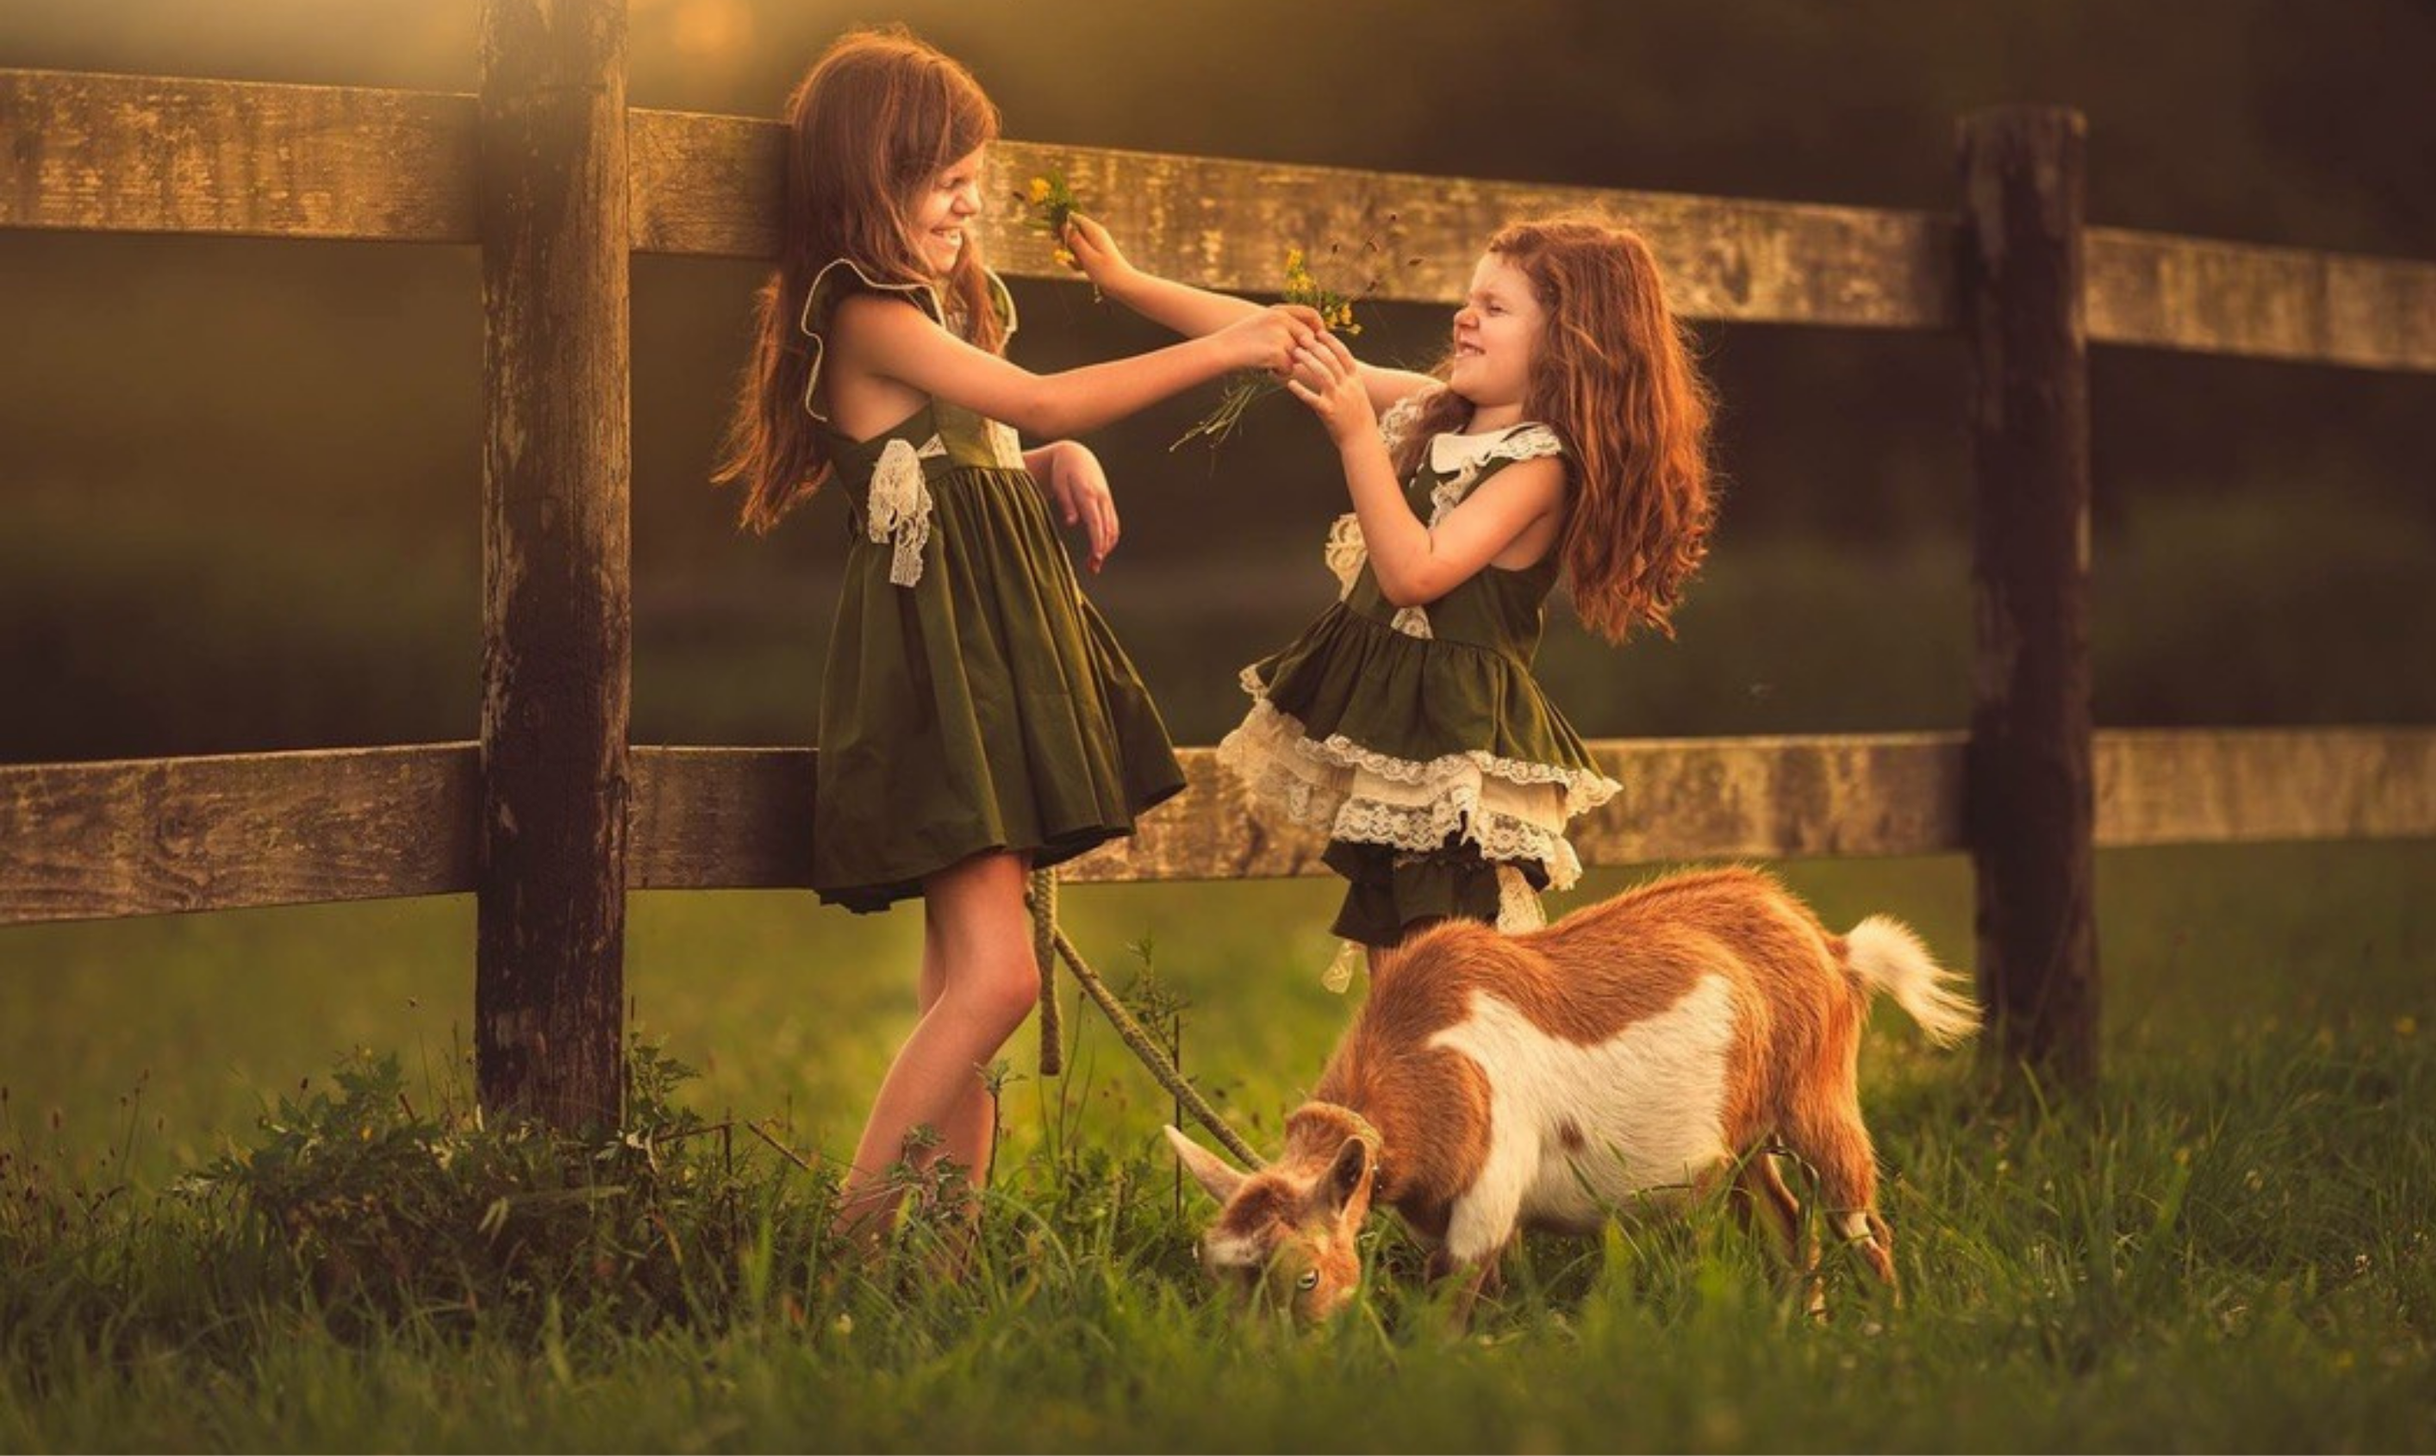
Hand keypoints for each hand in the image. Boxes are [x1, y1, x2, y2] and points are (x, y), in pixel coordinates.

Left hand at [1035, 441, 1119, 572]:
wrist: (1077, 455)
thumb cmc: (1063, 470)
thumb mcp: (1059, 484)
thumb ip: (1066, 503)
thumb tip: (1072, 523)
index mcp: (1089, 494)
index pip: (1096, 522)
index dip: (1097, 541)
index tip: (1097, 557)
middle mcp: (1102, 498)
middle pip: (1107, 529)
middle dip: (1102, 550)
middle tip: (1093, 568)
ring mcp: (1107, 501)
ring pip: (1113, 528)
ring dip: (1106, 547)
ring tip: (1094, 564)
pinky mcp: (1108, 503)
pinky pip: (1113, 524)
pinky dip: (1109, 539)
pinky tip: (1101, 550)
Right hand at [1061, 213, 1137, 294]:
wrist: (1123, 284)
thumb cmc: (1107, 271)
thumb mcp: (1088, 256)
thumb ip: (1075, 240)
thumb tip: (1064, 225)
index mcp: (1094, 230)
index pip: (1074, 217)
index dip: (1063, 224)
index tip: (1056, 237)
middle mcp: (1095, 234)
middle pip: (1073, 231)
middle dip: (1066, 243)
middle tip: (1070, 255)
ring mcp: (1095, 243)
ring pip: (1075, 244)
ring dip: (1072, 255)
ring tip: (1080, 265)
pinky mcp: (1095, 253)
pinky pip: (1080, 254)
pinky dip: (1078, 261)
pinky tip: (1082, 269)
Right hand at [1218, 304, 1324, 374]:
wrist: (1221, 349)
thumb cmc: (1241, 339)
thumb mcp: (1263, 323)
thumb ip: (1287, 326)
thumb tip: (1314, 338)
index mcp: (1279, 310)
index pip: (1311, 314)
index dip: (1319, 327)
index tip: (1317, 340)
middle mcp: (1281, 319)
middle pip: (1308, 339)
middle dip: (1302, 352)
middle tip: (1286, 358)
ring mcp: (1279, 335)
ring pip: (1299, 355)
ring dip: (1289, 363)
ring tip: (1270, 362)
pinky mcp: (1276, 352)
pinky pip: (1289, 367)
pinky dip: (1280, 372)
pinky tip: (1266, 368)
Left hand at [1283, 330, 1375, 444]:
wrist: (1363, 440)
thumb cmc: (1359, 419)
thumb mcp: (1359, 395)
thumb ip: (1349, 381)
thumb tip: (1338, 367)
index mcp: (1356, 381)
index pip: (1345, 355)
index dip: (1332, 342)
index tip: (1320, 332)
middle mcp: (1348, 387)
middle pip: (1331, 360)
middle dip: (1316, 347)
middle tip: (1302, 338)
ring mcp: (1339, 399)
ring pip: (1323, 374)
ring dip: (1308, 361)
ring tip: (1296, 353)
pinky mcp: (1329, 412)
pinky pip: (1312, 398)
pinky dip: (1300, 390)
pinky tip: (1290, 383)